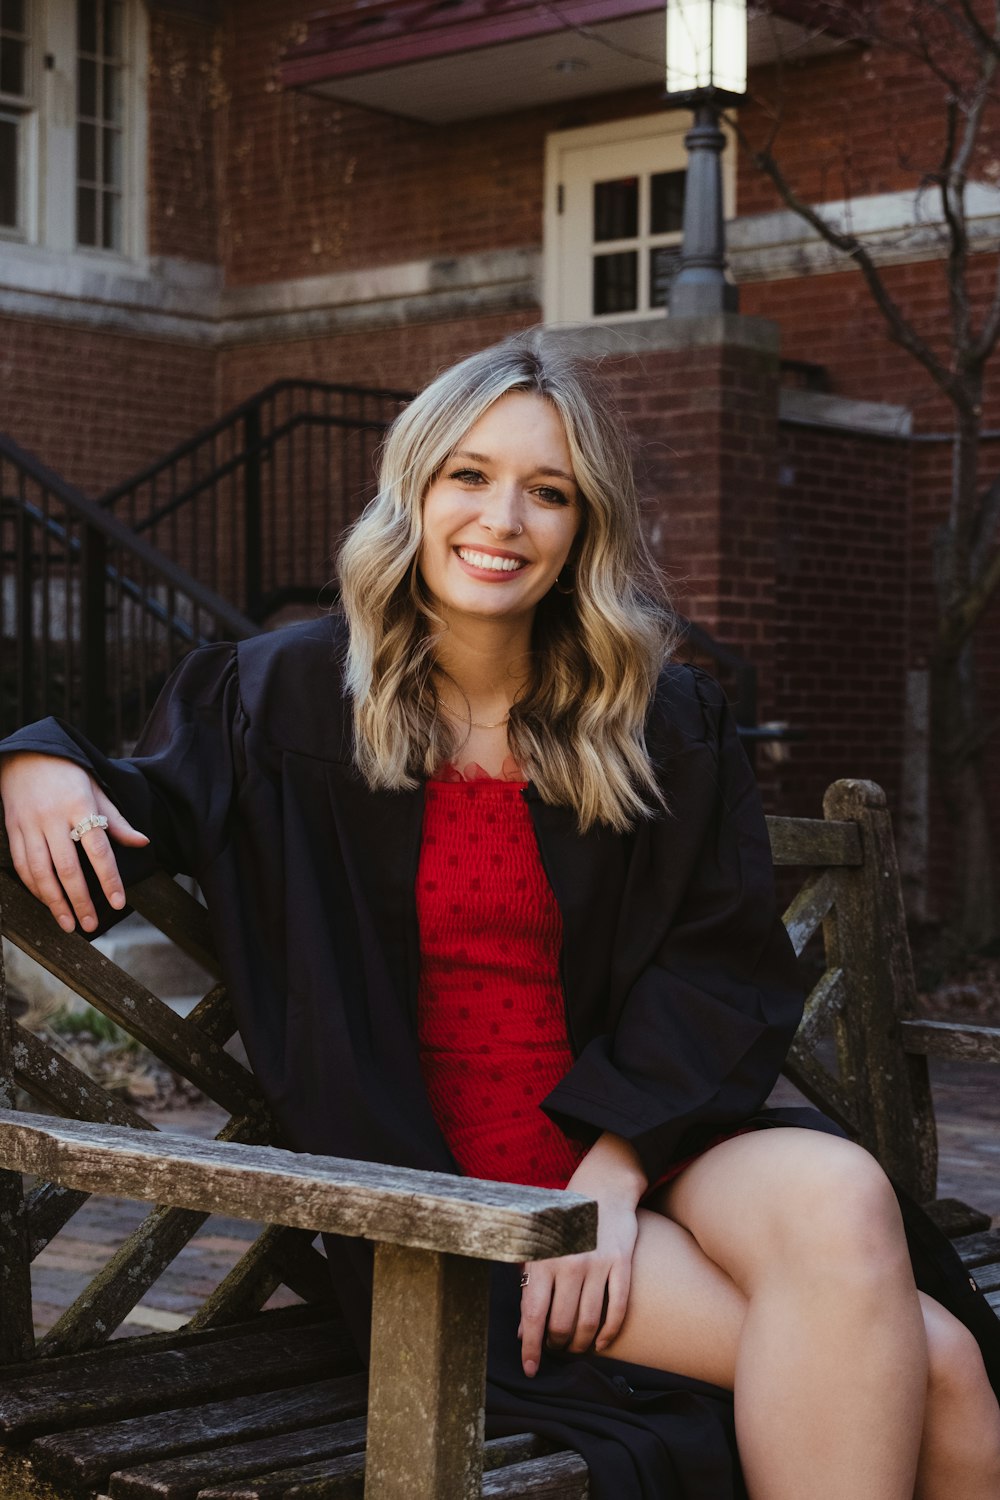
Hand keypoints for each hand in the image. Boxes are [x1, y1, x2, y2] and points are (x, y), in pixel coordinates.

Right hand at [0, 753, 148, 932]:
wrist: (27, 755)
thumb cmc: (68, 774)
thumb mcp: (97, 791)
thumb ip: (117, 821)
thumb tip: (142, 843)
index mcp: (80, 807)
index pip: (99, 849)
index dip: (109, 879)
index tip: (118, 902)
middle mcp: (53, 818)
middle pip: (69, 867)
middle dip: (81, 900)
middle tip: (91, 924)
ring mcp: (30, 825)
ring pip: (42, 872)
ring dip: (55, 902)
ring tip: (69, 923)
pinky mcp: (13, 830)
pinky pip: (23, 865)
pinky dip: (35, 887)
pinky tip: (47, 902)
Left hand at [517, 1132, 645, 1376]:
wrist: (602, 1190)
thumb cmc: (563, 1221)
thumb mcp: (537, 1246)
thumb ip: (529, 1284)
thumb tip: (523, 1329)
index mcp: (542, 1259)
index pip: (533, 1315)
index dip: (531, 1347)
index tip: (530, 1369)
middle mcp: (569, 1263)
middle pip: (562, 1324)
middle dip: (557, 1344)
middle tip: (555, 1347)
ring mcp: (597, 1264)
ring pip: (589, 1322)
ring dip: (581, 1343)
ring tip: (575, 1346)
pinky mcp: (621, 1264)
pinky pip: (618, 1309)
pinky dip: (609, 1333)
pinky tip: (601, 1342)